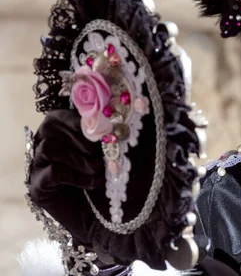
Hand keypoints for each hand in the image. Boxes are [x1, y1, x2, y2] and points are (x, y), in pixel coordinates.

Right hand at [29, 109, 104, 245]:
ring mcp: (37, 166)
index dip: (78, 120)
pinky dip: (76, 175)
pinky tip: (92, 182)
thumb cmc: (105, 178)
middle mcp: (42, 145)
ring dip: (78, 157)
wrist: (101, 216)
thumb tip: (113, 122)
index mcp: (58, 132)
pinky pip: (52, 172)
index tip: (100, 129)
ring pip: (48, 148)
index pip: (58, 115)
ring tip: (98, 169)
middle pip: (49, 127)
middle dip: (79, 137)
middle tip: (99, 152)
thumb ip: (104, 135)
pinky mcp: (37, 187)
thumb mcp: (108, 153)